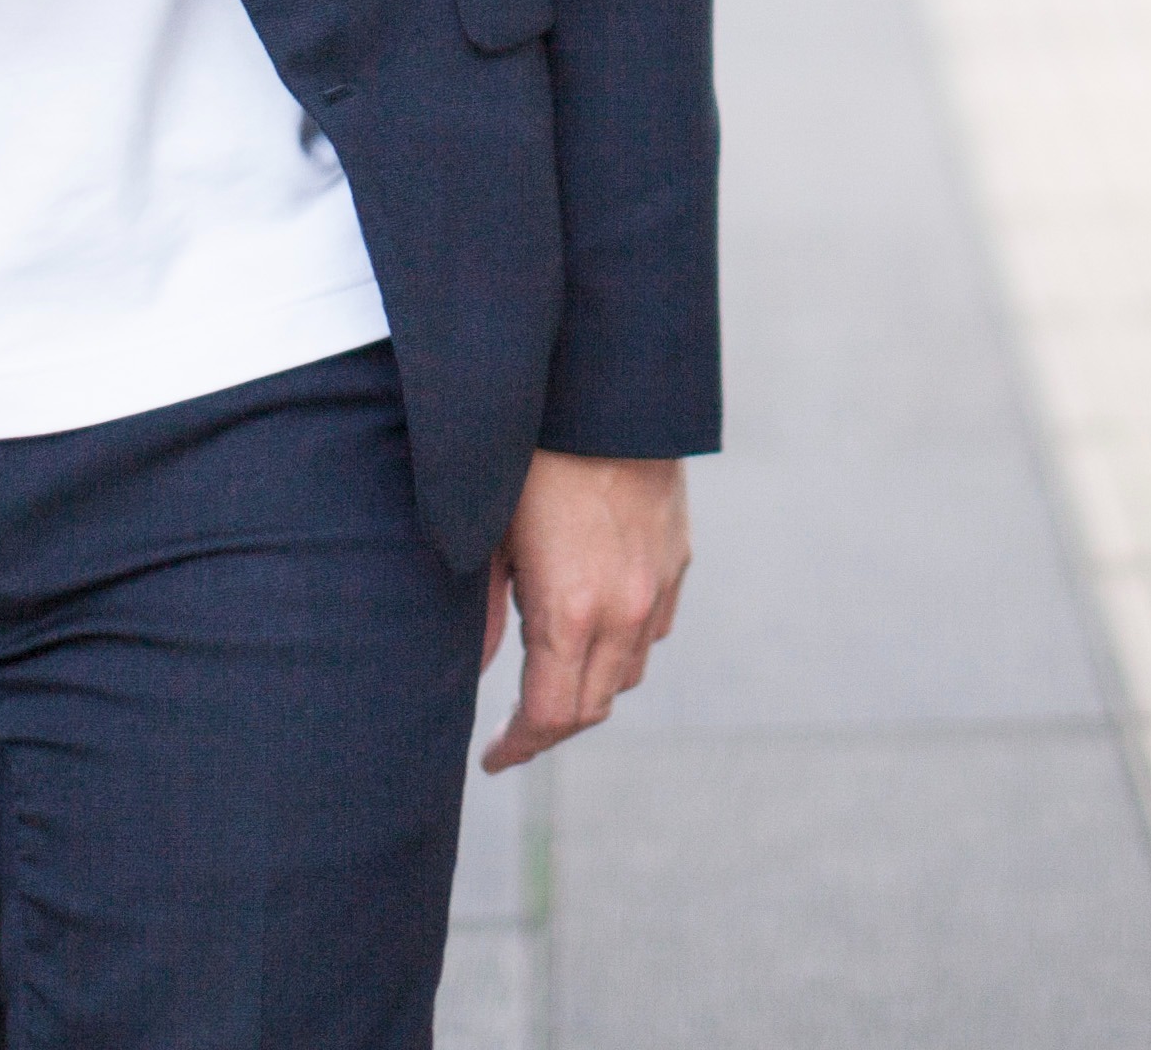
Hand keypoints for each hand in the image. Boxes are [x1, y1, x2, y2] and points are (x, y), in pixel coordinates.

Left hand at [481, 452, 688, 771]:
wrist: (607, 392)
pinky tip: (596, 624)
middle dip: (552, 727)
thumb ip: (482, 615)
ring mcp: (658, 585)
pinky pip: (654, 626)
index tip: (492, 758)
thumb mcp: (490, 537)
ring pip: (629, 670)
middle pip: (593, 707)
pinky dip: (624, 642)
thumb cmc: (534, 457)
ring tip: (551, 674)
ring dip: (590, 684)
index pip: (551, 717)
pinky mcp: (677, 558)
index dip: (518, 747)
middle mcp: (625, 610)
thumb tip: (473, 670)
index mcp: (571, 612)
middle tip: (515, 729)